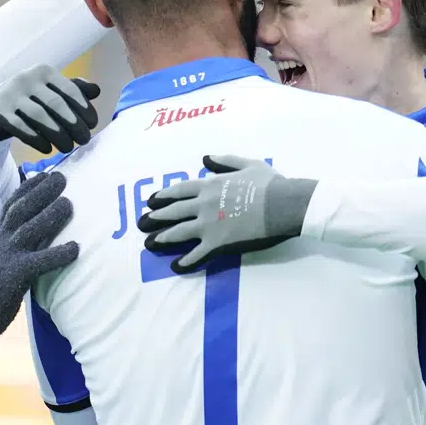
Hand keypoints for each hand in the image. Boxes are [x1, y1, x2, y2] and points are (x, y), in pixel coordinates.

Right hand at [0, 65, 101, 154]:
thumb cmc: (28, 100)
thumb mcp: (49, 91)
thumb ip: (72, 90)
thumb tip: (97, 90)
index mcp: (43, 72)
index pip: (69, 89)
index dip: (84, 108)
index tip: (93, 124)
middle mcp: (26, 79)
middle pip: (56, 103)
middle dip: (74, 124)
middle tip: (84, 140)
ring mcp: (10, 95)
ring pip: (39, 116)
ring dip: (58, 134)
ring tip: (67, 147)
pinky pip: (21, 128)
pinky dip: (37, 140)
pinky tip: (47, 149)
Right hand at [0, 171, 78, 354]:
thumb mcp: (2, 259)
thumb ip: (19, 244)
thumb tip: (44, 229)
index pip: (12, 204)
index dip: (29, 187)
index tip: (46, 173)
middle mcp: (1, 242)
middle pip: (20, 209)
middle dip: (41, 191)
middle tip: (61, 178)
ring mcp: (6, 258)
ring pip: (28, 229)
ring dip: (50, 215)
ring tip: (69, 204)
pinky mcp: (13, 277)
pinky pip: (39, 262)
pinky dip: (58, 254)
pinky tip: (75, 249)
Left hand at [138, 155, 316, 272]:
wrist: (283, 204)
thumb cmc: (269, 183)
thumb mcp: (247, 164)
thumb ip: (225, 160)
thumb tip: (206, 158)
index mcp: (209, 185)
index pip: (179, 190)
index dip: (163, 196)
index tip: (151, 200)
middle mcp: (202, 204)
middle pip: (173, 212)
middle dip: (155, 218)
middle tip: (142, 223)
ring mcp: (207, 225)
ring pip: (178, 232)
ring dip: (162, 238)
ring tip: (149, 243)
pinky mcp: (217, 243)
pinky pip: (196, 255)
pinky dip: (184, 262)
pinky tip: (175, 266)